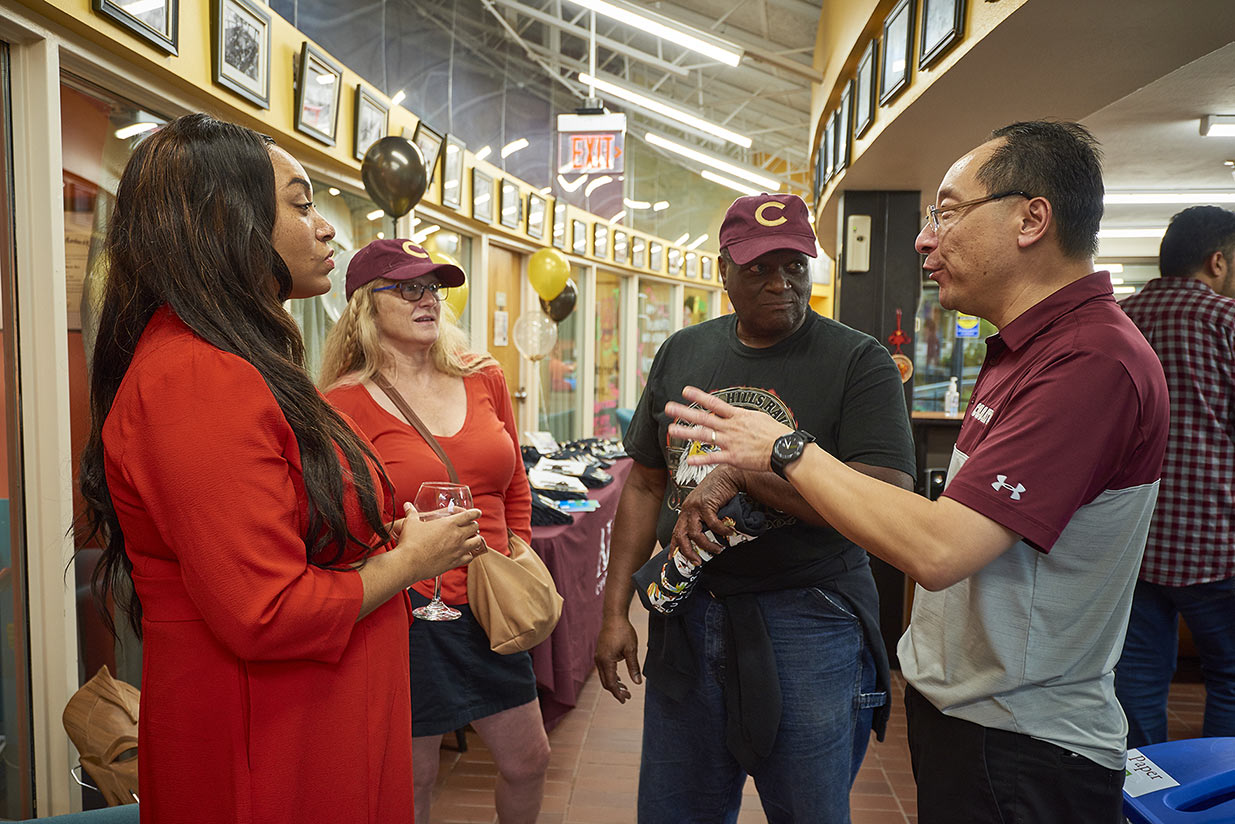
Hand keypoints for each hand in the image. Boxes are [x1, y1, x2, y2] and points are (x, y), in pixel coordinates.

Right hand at [395, 502, 484, 583]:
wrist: (409, 562)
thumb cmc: (410, 542)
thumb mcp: (411, 523)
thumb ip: (412, 513)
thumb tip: (407, 506)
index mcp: (449, 523)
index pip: (469, 515)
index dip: (475, 513)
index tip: (477, 513)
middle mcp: (457, 536)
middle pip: (475, 528)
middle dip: (474, 526)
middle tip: (471, 526)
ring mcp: (458, 550)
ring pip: (476, 543)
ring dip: (475, 539)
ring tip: (472, 539)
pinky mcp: (455, 562)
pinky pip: (470, 558)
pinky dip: (469, 554)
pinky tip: (466, 554)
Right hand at [594, 615, 641, 703]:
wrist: (614, 616)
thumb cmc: (623, 631)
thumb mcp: (631, 650)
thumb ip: (633, 667)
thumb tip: (637, 682)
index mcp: (606, 661)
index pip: (611, 683)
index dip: (618, 693)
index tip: (625, 700)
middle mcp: (599, 660)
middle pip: (606, 682)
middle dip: (616, 691)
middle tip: (627, 696)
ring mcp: (598, 657)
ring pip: (604, 676)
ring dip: (614, 684)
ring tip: (625, 689)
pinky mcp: (600, 653)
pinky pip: (604, 669)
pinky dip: (611, 676)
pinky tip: (619, 678)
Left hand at [666, 386, 791, 473]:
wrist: (785, 449)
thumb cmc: (777, 434)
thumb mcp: (760, 418)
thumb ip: (745, 417)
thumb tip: (738, 414)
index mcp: (738, 416)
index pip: (714, 403)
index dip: (699, 397)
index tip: (685, 391)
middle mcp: (731, 427)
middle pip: (703, 417)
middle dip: (685, 412)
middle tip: (669, 407)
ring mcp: (730, 442)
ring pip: (704, 436)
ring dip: (686, 432)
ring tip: (672, 429)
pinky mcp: (733, 457)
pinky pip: (714, 458)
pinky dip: (701, 459)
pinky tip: (689, 460)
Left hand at [671, 466, 741, 564]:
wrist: (727, 475)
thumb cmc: (719, 491)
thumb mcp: (707, 506)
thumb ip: (703, 519)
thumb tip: (707, 537)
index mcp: (686, 511)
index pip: (676, 531)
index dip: (674, 546)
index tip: (674, 558)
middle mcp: (687, 509)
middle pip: (681, 536)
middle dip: (687, 552)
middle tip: (697, 562)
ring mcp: (695, 507)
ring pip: (696, 534)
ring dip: (708, 545)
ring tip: (719, 549)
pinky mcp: (706, 504)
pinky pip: (712, 524)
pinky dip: (721, 531)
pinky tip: (729, 533)